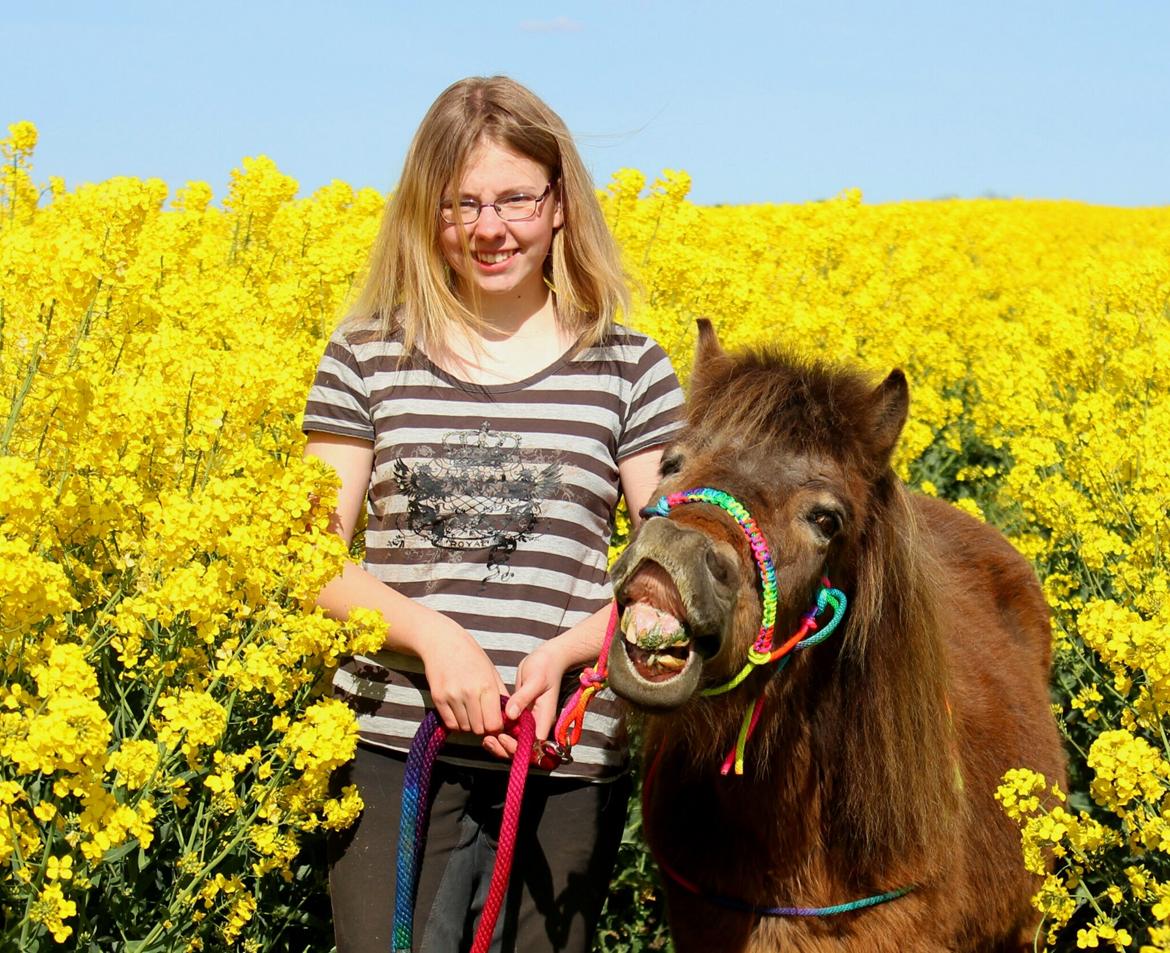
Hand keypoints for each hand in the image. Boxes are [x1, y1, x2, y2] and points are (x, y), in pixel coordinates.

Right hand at [418, 620, 507, 737]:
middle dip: (483, 727)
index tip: (496, 722)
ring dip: (470, 725)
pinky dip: (457, 723)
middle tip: (483, 717)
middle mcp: (469, 693)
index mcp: (487, 686)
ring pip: (465, 729)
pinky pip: (450, 724)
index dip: (497, 727)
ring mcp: (452, 697)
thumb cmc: (472, 656)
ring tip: (471, 711)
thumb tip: (509, 718)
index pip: (494, 724)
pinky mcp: (438, 699)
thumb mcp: (492, 672)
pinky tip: (460, 711)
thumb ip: (501, 696)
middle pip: (479, 729)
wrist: (443, 642)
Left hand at [484, 639, 571, 759]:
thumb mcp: (535, 679)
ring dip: (499, 744)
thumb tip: (510, 714)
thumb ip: (523, 697)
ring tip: (485, 738)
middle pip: (523, 749)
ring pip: (514, 742)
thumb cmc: (546, 666)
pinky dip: (498, 733)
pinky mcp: (519, 713)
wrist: (548, 657)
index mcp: (544, 718)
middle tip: (488, 740)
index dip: (518, 748)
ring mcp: (527, 719)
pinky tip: (486, 727)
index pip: (534, 745)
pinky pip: (509, 730)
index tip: (503, 737)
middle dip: (505, 749)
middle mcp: (536, 723)